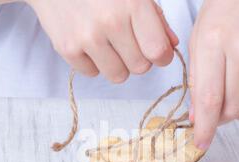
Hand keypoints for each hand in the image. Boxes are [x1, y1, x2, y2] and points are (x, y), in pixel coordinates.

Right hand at [27, 0, 178, 82]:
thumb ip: (156, 18)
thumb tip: (171, 45)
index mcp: (133, 4)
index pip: (158, 52)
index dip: (162, 55)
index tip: (156, 51)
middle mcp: (110, 22)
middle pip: (140, 68)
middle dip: (138, 58)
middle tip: (127, 42)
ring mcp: (87, 37)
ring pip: (118, 76)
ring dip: (117, 64)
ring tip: (108, 44)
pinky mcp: (67, 48)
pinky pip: (93, 74)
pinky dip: (93, 63)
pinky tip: (89, 42)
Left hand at [189, 0, 238, 149]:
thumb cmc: (223, 17)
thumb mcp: (198, 42)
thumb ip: (197, 81)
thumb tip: (197, 117)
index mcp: (214, 42)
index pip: (209, 98)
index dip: (205, 127)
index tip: (201, 142)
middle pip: (233, 108)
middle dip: (222, 117)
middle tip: (219, 107)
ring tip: (237, 95)